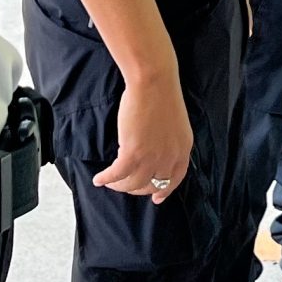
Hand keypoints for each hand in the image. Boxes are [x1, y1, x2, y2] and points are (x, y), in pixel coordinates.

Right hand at [94, 69, 191, 203]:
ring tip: (110, 182)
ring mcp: (152, 158)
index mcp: (183, 150)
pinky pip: (117, 175)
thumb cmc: (162, 95)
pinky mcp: (133, 153)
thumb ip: (169, 142)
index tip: (156, 199)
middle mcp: (169, 158)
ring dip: (119, 186)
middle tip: (126, 186)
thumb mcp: (175, 124)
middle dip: (137, 189)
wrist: (153, 82)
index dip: (164, 191)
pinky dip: (106, 179)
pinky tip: (98, 179)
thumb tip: (154, 152)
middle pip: (152, 185)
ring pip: (133, 184)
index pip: (175, 180)